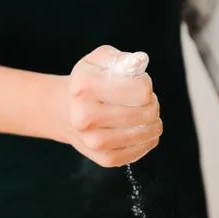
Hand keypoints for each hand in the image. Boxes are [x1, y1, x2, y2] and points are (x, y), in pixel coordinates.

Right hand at [58, 45, 161, 166]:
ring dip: (153, 124)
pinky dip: (146, 141)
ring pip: (145, 133)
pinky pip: (139, 151)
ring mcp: (94, 140)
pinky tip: (139, 131)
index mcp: (84, 86)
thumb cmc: (89, 83)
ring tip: (145, 116)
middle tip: (143, 102)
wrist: (65, 111)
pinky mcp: (104, 158)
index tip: (138, 84)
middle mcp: (85, 116)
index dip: (146, 85)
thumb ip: (121, 59)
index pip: (140, 89)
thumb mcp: (99, 61)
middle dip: (152, 104)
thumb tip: (140, 62)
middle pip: (146, 112)